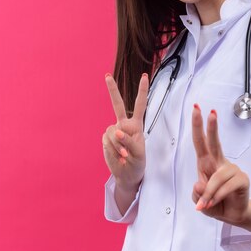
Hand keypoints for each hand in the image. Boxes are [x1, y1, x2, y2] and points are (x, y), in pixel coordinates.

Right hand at [102, 73, 147, 193]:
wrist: (127, 174)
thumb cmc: (137, 162)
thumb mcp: (139, 152)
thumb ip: (129, 140)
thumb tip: (116, 132)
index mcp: (136, 124)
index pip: (140, 105)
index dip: (142, 90)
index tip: (145, 76)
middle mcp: (124, 125)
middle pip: (117, 104)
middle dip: (112, 89)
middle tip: (106, 75)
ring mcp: (114, 131)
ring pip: (113, 132)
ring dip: (119, 145)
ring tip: (125, 156)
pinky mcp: (106, 139)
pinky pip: (108, 141)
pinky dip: (113, 150)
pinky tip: (119, 157)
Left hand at [191, 104, 250, 232]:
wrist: (234, 215)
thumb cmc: (217, 203)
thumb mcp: (200, 202)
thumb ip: (197, 195)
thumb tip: (199, 184)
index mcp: (206, 163)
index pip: (201, 142)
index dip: (198, 126)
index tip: (196, 109)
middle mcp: (219, 163)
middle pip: (214, 142)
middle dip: (211, 126)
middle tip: (210, 112)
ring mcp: (232, 169)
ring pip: (217, 176)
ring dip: (209, 192)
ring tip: (207, 203)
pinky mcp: (242, 178)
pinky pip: (226, 186)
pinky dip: (218, 196)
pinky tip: (216, 202)